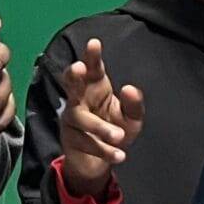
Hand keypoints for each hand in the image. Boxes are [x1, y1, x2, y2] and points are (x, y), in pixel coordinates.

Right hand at [59, 39, 144, 201]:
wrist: (97, 161)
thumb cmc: (115, 129)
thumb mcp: (132, 119)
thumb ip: (134, 104)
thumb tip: (131, 88)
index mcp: (96, 87)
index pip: (93, 68)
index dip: (92, 56)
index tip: (94, 43)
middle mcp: (80, 98)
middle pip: (72, 83)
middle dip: (73, 75)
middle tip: (78, 68)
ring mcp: (71, 118)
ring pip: (80, 117)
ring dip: (99, 127)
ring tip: (119, 136)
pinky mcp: (69, 138)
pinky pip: (85, 142)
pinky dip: (103, 150)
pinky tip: (119, 155)